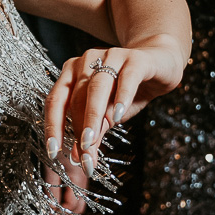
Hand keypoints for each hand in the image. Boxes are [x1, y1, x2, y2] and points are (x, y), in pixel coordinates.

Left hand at [43, 39, 186, 213]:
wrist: (161, 64)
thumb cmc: (128, 90)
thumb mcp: (108, 115)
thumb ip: (94, 132)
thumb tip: (79, 158)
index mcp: (72, 74)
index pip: (56, 101)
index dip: (52, 127)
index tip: (53, 153)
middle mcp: (86, 61)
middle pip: (76, 97)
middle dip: (78, 128)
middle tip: (82, 154)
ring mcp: (110, 56)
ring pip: (96, 87)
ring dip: (93, 115)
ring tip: (92, 139)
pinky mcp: (136, 59)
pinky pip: (126, 78)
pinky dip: (121, 97)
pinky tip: (118, 115)